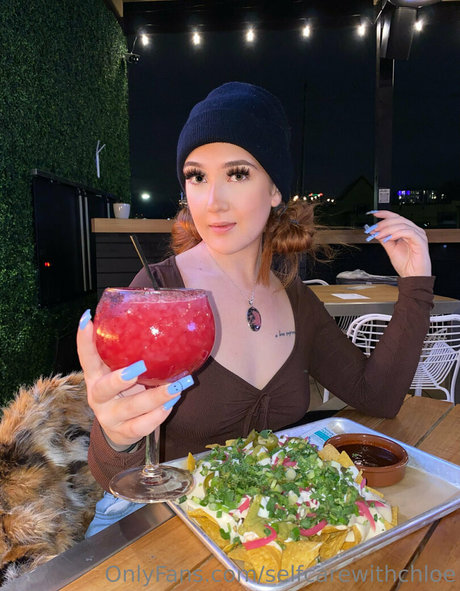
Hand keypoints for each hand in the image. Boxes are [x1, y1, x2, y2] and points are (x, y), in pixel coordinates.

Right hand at [77, 310, 189, 448]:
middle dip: (120, 379)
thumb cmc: (124, 391)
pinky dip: (158, 415)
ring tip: (176, 386)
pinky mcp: (125, 432)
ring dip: (155, 397)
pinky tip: (171, 403)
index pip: (86, 357)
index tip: (87, 319)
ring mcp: (110, 416)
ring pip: (131, 409)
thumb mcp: (119, 371)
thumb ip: (128, 354)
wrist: (120, 430)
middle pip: (103, 389)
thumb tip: (157, 320)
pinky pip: (142, 426)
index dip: (84, 340)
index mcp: (96, 376)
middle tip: (139, 367)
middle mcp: (98, 396)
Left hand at [364, 210, 431, 276]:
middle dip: (383, 223)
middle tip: (374, 229)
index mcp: (407, 231)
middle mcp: (414, 231)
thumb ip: (384, 239)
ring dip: (387, 229)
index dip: (385, 214)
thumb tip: (375, 231)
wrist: (412, 276)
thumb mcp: (391, 249)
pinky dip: (397, 233)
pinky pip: (409, 232)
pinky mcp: (420, 241)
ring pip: (402, 224)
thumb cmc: (406, 265)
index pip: (396, 217)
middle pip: (398, 219)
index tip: (374, 214)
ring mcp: (418, 235)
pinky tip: (389, 238)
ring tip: (379, 235)